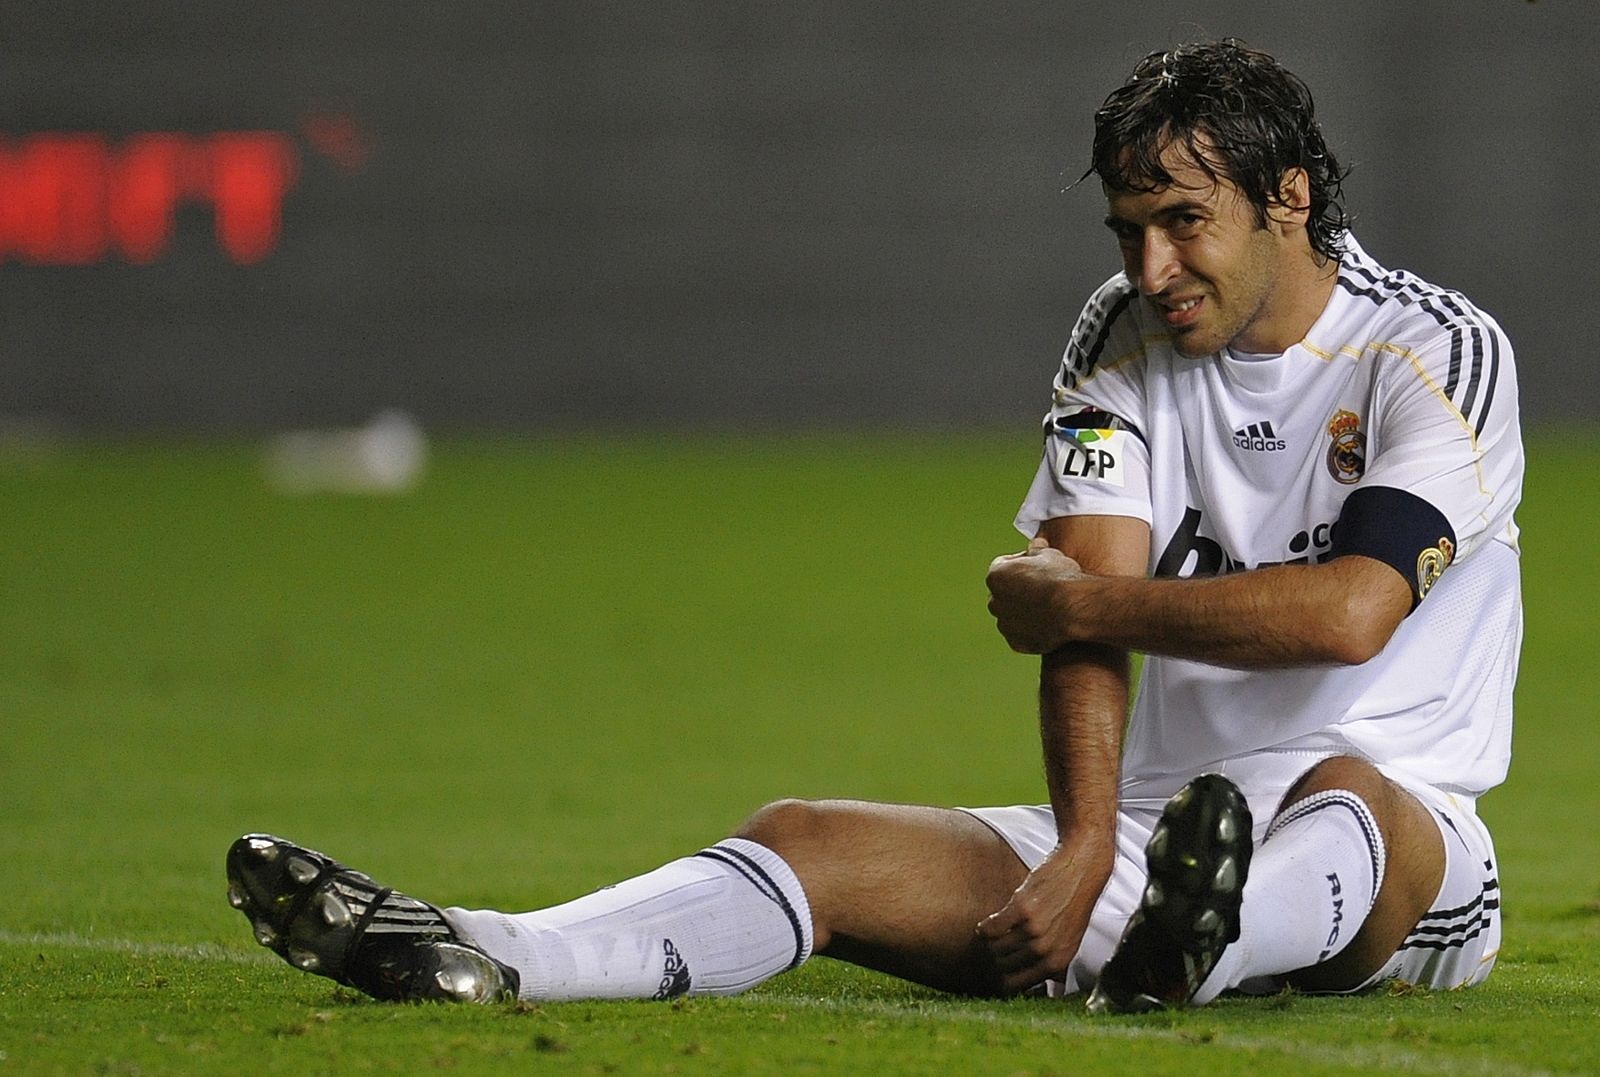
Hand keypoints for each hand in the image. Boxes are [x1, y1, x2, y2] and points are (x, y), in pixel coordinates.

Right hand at [975, 831, 1114, 993]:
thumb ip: (1056, 962)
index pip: (1018, 986)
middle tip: (994, 947)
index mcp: (1059, 962)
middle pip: (1003, 966)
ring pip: (995, 947)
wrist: (1081, 869)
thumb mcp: (1071, 940)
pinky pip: (990, 928)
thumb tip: (1048, 986)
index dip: (1002, 980)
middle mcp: (1046, 950)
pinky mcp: (1021, 910)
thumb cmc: (1075, 903)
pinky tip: (987, 923)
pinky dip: (984, 927)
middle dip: (995, 958)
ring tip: (991, 933)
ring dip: (988, 942)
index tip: (997, 971)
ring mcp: (1034, 930)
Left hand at [986, 535, 1087, 653]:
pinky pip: (1021, 635)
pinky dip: (1031, 630)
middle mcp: (994, 601)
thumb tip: (1036, 543)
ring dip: (1024, 611)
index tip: (1037, 566)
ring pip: (1011, 615)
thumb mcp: (1050, 554)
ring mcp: (1005, 624)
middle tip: (1043, 588)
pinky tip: (1049, 623)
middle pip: (1004, 592)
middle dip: (1019, 589)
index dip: (1021, 563)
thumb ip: (1037, 549)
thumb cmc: (1061, 578)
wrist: (1073, 608)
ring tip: (1049, 607)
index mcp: (996, 576)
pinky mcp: (1016, 643)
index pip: (1003, 565)